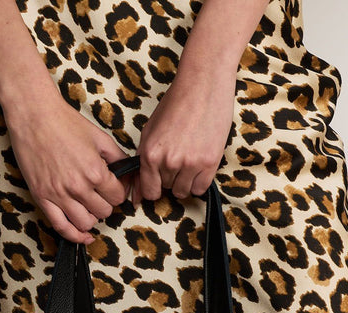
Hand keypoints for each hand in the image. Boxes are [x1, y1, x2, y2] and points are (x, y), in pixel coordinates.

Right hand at [3, 88, 130, 243]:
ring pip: (86, 223)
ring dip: (91, 218)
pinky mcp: (43, 198)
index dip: (118, 193)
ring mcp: (59, 195)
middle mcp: (78, 187)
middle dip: (105, 204)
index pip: (118, 197)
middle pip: (104, 212)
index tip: (113, 188)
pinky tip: (83, 236)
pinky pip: (61, 227)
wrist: (33, 115)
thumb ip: (117, 158)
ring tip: (88, 206)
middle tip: (100, 194)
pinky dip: (75, 236)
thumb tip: (129, 174)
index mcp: (95, 171)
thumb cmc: (65, 122)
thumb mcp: (99, 137)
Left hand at [130, 66, 236, 206]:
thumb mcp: (150, 130)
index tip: (159, 181)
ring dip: (185, 180)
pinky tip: (199, 163)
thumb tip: (138, 193)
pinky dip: (199, 180)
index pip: (149, 191)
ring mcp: (190, 164)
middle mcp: (169, 161)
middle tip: (178, 155)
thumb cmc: (176, 103)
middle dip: (170, 177)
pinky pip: (200, 188)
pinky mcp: (209, 163)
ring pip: (184, 191)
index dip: (154, 187)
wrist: (203, 84)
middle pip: (167, 189)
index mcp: (150, 153)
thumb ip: (143, 160)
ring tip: (189, 158)